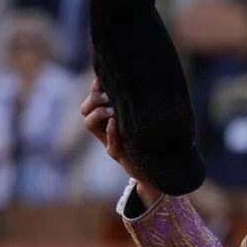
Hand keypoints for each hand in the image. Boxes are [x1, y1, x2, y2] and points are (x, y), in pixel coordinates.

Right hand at [80, 77, 161, 205]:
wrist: (161, 169)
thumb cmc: (155, 140)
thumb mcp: (147, 120)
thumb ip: (142, 105)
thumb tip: (149, 80)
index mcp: (110, 118)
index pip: (93, 99)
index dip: (94, 87)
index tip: (101, 77)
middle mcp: (105, 130)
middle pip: (85, 109)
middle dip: (94, 99)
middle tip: (107, 96)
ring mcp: (111, 143)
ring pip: (89, 123)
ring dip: (99, 113)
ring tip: (112, 109)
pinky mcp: (119, 156)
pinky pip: (111, 144)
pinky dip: (112, 131)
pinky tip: (116, 122)